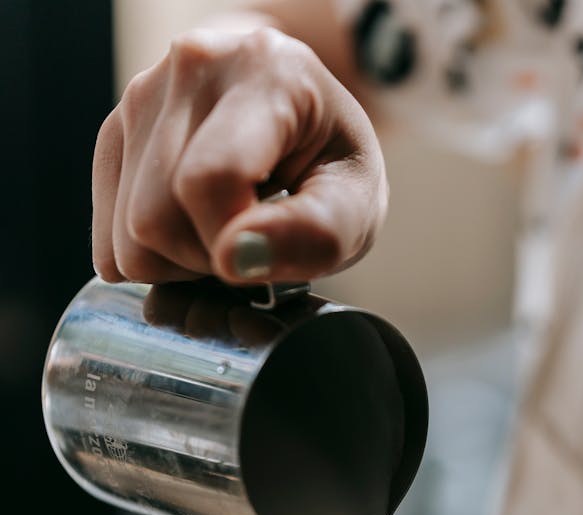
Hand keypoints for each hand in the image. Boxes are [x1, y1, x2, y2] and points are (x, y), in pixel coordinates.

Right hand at [92, 25, 386, 284]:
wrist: (300, 113)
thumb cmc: (330, 159)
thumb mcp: (357, 201)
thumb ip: (315, 234)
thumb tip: (237, 258)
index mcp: (261, 73)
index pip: (208, 182)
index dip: (232, 247)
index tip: (267, 255)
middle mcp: (188, 69)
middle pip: (155, 220)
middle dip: (206, 260)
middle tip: (251, 241)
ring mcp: (139, 98)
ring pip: (126, 237)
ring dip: (178, 261)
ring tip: (223, 232)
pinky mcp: (114, 134)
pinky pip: (109, 241)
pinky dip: (152, 256)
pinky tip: (192, 230)